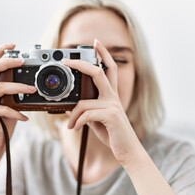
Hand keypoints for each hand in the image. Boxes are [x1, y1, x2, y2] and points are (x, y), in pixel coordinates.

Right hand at [0, 44, 36, 149]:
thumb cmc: (5, 118)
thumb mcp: (11, 100)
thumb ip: (15, 88)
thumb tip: (30, 76)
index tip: (13, 44)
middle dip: (6, 61)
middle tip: (22, 61)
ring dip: (19, 87)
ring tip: (33, 89)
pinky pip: (3, 108)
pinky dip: (16, 112)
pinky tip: (25, 117)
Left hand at [64, 39, 139, 163]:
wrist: (127, 151)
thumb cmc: (112, 134)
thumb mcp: (96, 120)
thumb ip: (86, 111)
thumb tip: (69, 107)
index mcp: (111, 96)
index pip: (109, 69)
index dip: (103, 54)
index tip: (96, 42)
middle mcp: (113, 97)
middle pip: (98, 72)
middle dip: (81, 64)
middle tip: (67, 61)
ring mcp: (113, 105)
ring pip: (83, 102)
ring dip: (72, 115)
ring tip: (71, 125)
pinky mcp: (111, 116)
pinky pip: (86, 114)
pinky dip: (77, 122)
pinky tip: (75, 128)